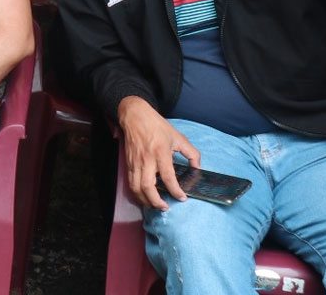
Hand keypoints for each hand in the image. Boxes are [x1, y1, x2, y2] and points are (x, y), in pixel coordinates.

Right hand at [118, 96, 199, 210]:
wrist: (135, 116)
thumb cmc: (156, 126)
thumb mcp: (178, 137)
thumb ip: (191, 153)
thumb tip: (197, 168)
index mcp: (160, 152)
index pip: (168, 177)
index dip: (175, 190)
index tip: (182, 198)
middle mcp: (146, 160)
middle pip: (148, 187)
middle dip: (156, 201)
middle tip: (165, 207)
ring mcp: (135, 162)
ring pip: (136, 187)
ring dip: (145, 200)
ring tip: (154, 206)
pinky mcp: (128, 163)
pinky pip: (130, 183)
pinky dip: (137, 193)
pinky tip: (144, 197)